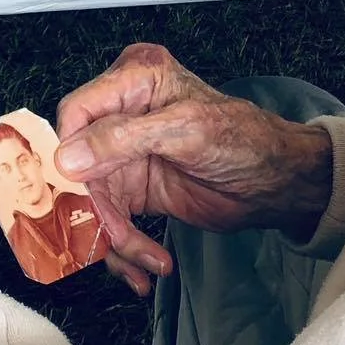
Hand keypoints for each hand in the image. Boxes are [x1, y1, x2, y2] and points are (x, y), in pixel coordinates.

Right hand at [54, 44, 332, 294]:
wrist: (278, 184)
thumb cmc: (244, 141)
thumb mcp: (185, 132)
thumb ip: (123, 139)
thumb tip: (66, 158)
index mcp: (133, 78)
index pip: (76, 112)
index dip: (69, 153)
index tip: (76, 191)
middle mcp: (121, 112)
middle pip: (78, 164)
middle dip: (95, 209)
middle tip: (115, 241)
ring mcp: (124, 153)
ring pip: (92, 200)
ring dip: (113, 239)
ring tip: (145, 264)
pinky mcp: (132, 188)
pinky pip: (111, 220)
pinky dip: (124, 249)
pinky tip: (148, 266)